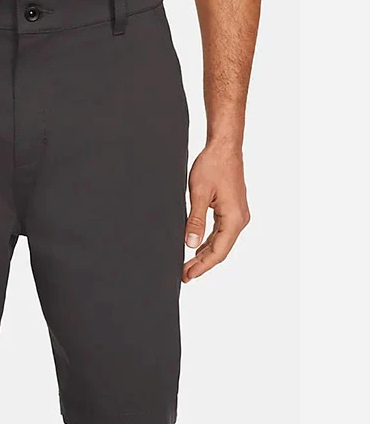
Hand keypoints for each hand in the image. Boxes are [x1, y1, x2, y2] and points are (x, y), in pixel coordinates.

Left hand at [182, 142, 250, 282]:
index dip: (202, 266)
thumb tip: (190, 245)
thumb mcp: (199, 194)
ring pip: (220, 243)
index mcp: (234, 218)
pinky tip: (197, 249)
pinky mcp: (231, 210)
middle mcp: (239, 219)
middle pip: (220, 250)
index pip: (218, 251)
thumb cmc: (213, 165)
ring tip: (188, 266)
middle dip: (202, 264)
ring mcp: (237, 215)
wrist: (224, 147)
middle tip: (184, 276)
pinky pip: (220, 233)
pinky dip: (208, 243)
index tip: (187, 275)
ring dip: (204, 255)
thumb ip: (195, 221)